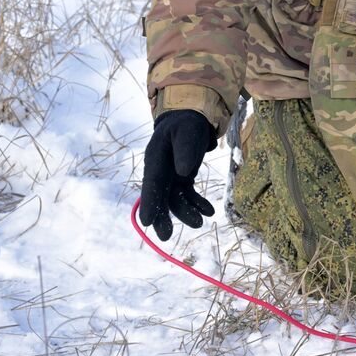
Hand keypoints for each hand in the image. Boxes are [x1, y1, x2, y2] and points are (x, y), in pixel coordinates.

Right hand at [139, 109, 217, 240]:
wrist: (190, 118)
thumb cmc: (187, 124)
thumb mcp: (188, 132)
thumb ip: (185, 150)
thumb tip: (183, 172)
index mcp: (155, 158)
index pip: (151, 184)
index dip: (149, 203)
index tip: (146, 223)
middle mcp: (159, 170)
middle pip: (159, 196)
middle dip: (162, 217)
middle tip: (166, 236)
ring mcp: (170, 175)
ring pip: (174, 199)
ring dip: (186, 212)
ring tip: (201, 222)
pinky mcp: (181, 178)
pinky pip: (187, 195)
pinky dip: (197, 203)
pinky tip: (209, 211)